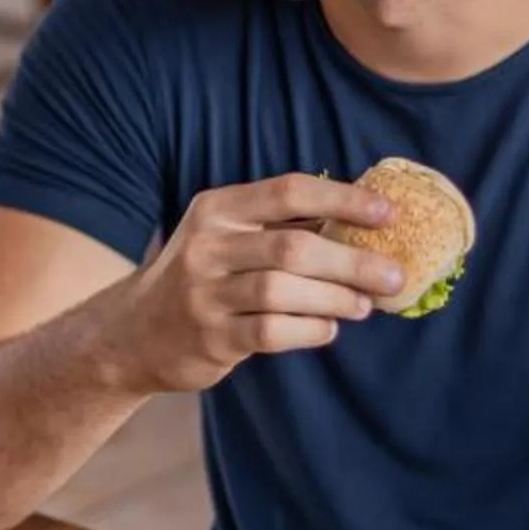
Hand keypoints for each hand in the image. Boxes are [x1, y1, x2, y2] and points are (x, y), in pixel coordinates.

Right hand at [101, 173, 409, 391]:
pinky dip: (310, 330)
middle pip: (293, 247)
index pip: (288, 191)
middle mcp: (206, 247)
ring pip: (284, 292)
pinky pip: (273, 332)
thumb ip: (281, 226)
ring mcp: (205, 295)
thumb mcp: (226, 237)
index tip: (387, 213)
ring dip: (335, 299)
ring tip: (364, 306)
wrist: (135, 334)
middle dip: (352, 261)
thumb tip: (364, 222)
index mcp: (217, 209)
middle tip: (393, 275)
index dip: (342, 200)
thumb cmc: (202, 278)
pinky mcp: (211, 338)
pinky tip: (328, 328)